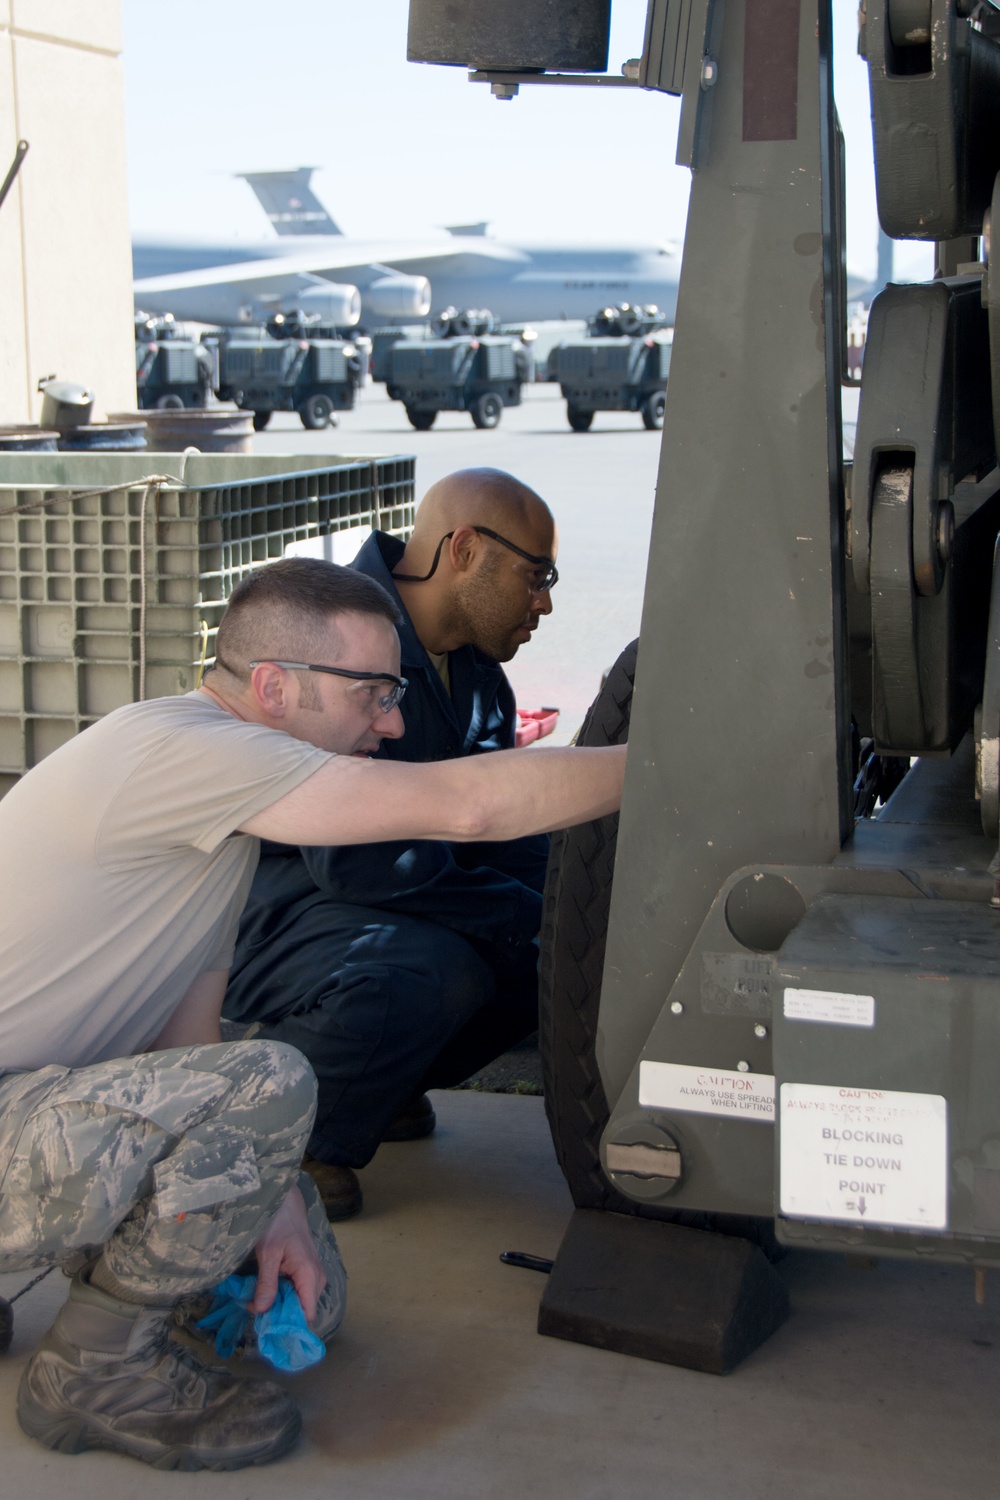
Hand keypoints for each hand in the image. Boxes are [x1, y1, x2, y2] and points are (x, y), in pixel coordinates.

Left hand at [251, 1184, 326, 1323]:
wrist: (286, 1202)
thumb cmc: (277, 1223)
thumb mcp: (267, 1253)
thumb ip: (266, 1283)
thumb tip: (261, 1311)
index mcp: (309, 1275)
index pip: (307, 1315)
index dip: (287, 1324)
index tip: (265, 1324)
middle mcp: (316, 1279)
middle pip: (301, 1311)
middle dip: (278, 1314)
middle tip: (253, 1308)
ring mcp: (313, 1275)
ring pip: (298, 1302)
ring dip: (278, 1304)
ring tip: (256, 1297)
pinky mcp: (307, 1272)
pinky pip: (296, 1292)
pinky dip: (281, 1294)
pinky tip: (265, 1287)